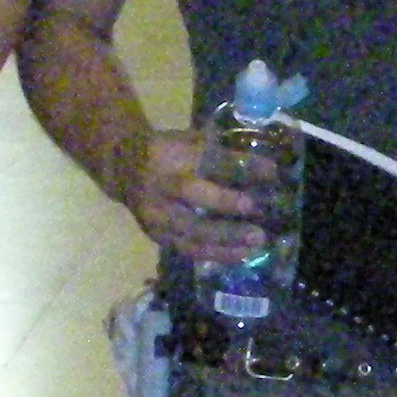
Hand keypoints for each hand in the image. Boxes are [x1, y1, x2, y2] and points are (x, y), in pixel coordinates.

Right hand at [115, 129, 268, 265]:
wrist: (124, 169)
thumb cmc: (169, 152)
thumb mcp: (192, 142)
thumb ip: (225, 154)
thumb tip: (270, 171)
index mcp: (170, 153)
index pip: (208, 158)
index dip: (240, 165)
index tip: (272, 171)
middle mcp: (159, 183)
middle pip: (193, 194)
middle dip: (227, 203)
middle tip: (258, 210)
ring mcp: (155, 213)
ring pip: (191, 230)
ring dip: (226, 239)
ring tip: (257, 242)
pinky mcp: (157, 235)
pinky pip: (189, 249)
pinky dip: (217, 254)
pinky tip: (241, 254)